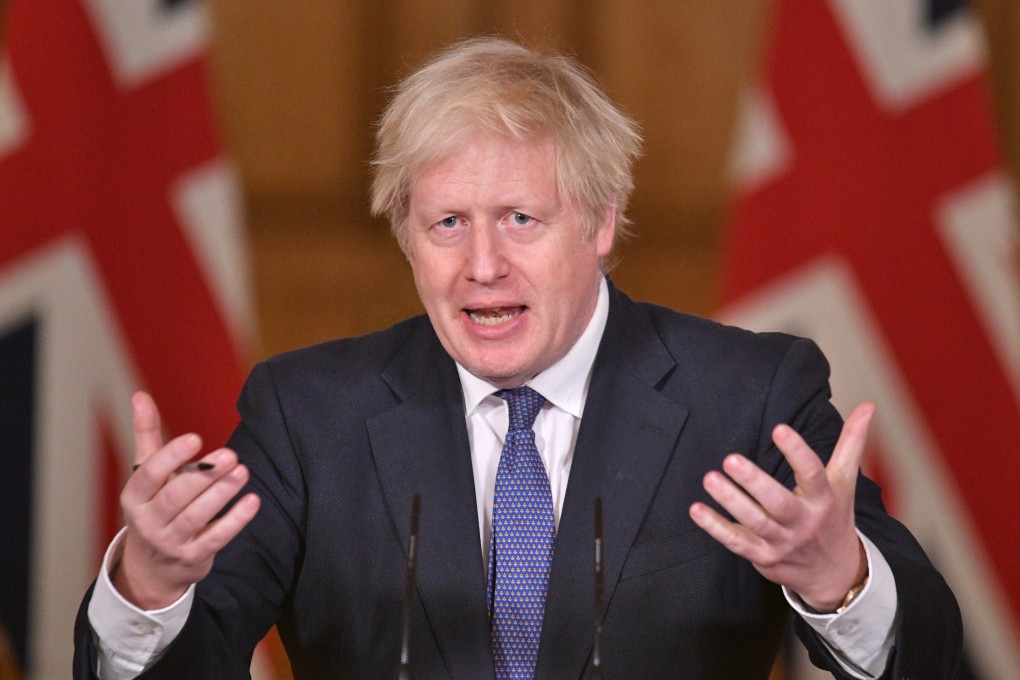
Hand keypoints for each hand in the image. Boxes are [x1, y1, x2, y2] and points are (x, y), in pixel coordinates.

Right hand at [112, 392, 260, 609]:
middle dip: (203, 475)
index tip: (195, 438)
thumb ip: (147, 435)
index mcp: (134, 496)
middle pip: (176, 495)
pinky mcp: (194, 557)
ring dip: (221, 493)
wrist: (152, 568)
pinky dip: (235, 521)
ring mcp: (170, 541)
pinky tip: (252, 501)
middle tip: (231, 454)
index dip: (171, 456)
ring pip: (197, 516)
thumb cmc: (154, 506)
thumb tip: (140, 395)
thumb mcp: (145, 475)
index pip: (149, 474)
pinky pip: (216, 538)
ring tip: (243, 470)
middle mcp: (148, 520)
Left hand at [689, 403, 874, 610]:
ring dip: (731, 501)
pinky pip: (737, 543)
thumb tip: (867, 404)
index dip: (797, 451)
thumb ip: (852, 442)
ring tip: (710, 478)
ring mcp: (783, 542)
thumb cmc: (834, 517)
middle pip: (778, 502)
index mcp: (824, 498)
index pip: (812, 473)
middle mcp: (804, 521)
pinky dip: (716, 528)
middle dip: (754, 482)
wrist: (835, 574)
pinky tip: (696, 510)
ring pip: (755, 522)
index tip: (779, 428)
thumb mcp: (845, 481)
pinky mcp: (764, 557)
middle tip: (730, 459)